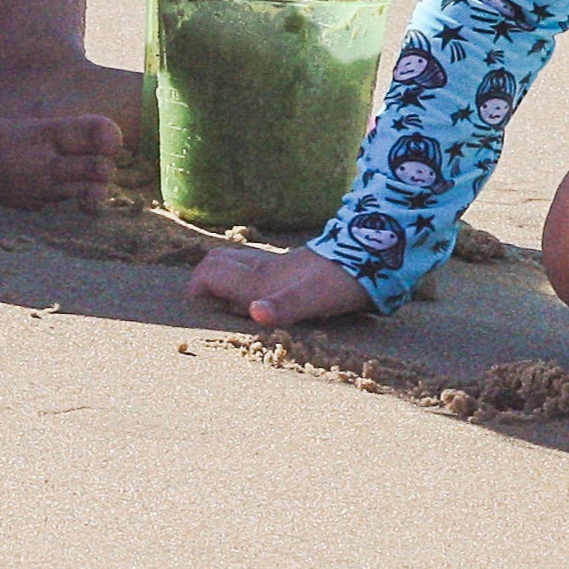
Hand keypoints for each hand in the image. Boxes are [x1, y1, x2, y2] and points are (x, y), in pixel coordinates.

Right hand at [188, 243, 371, 326]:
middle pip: (219, 261)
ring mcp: (278, 265)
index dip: (197, 288)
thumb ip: (283, 306)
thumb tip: (256, 312)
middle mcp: (263, 268)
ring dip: (227, 278)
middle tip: (207, 308)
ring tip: (228, 307)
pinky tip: (262, 301)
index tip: (199, 312)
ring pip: (239, 263)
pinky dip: (251, 282)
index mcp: (258, 278)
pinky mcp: (293, 269)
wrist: (371, 256)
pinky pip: (260, 270)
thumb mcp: (311, 298)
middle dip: (205, 279)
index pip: (210, 271)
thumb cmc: (338, 282)